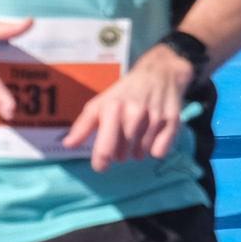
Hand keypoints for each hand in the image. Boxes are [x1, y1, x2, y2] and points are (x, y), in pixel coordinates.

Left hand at [60, 45, 193, 172]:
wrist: (158, 75)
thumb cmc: (124, 93)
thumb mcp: (100, 103)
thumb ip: (83, 125)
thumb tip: (68, 145)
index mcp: (113, 108)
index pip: (105, 147)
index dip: (100, 162)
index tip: (100, 166)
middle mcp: (134, 113)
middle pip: (122, 155)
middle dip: (119, 151)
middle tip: (121, 136)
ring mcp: (155, 119)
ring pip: (140, 155)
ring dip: (136, 149)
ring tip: (136, 132)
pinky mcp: (173, 124)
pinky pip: (159, 153)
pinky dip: (154, 148)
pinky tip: (153, 134)